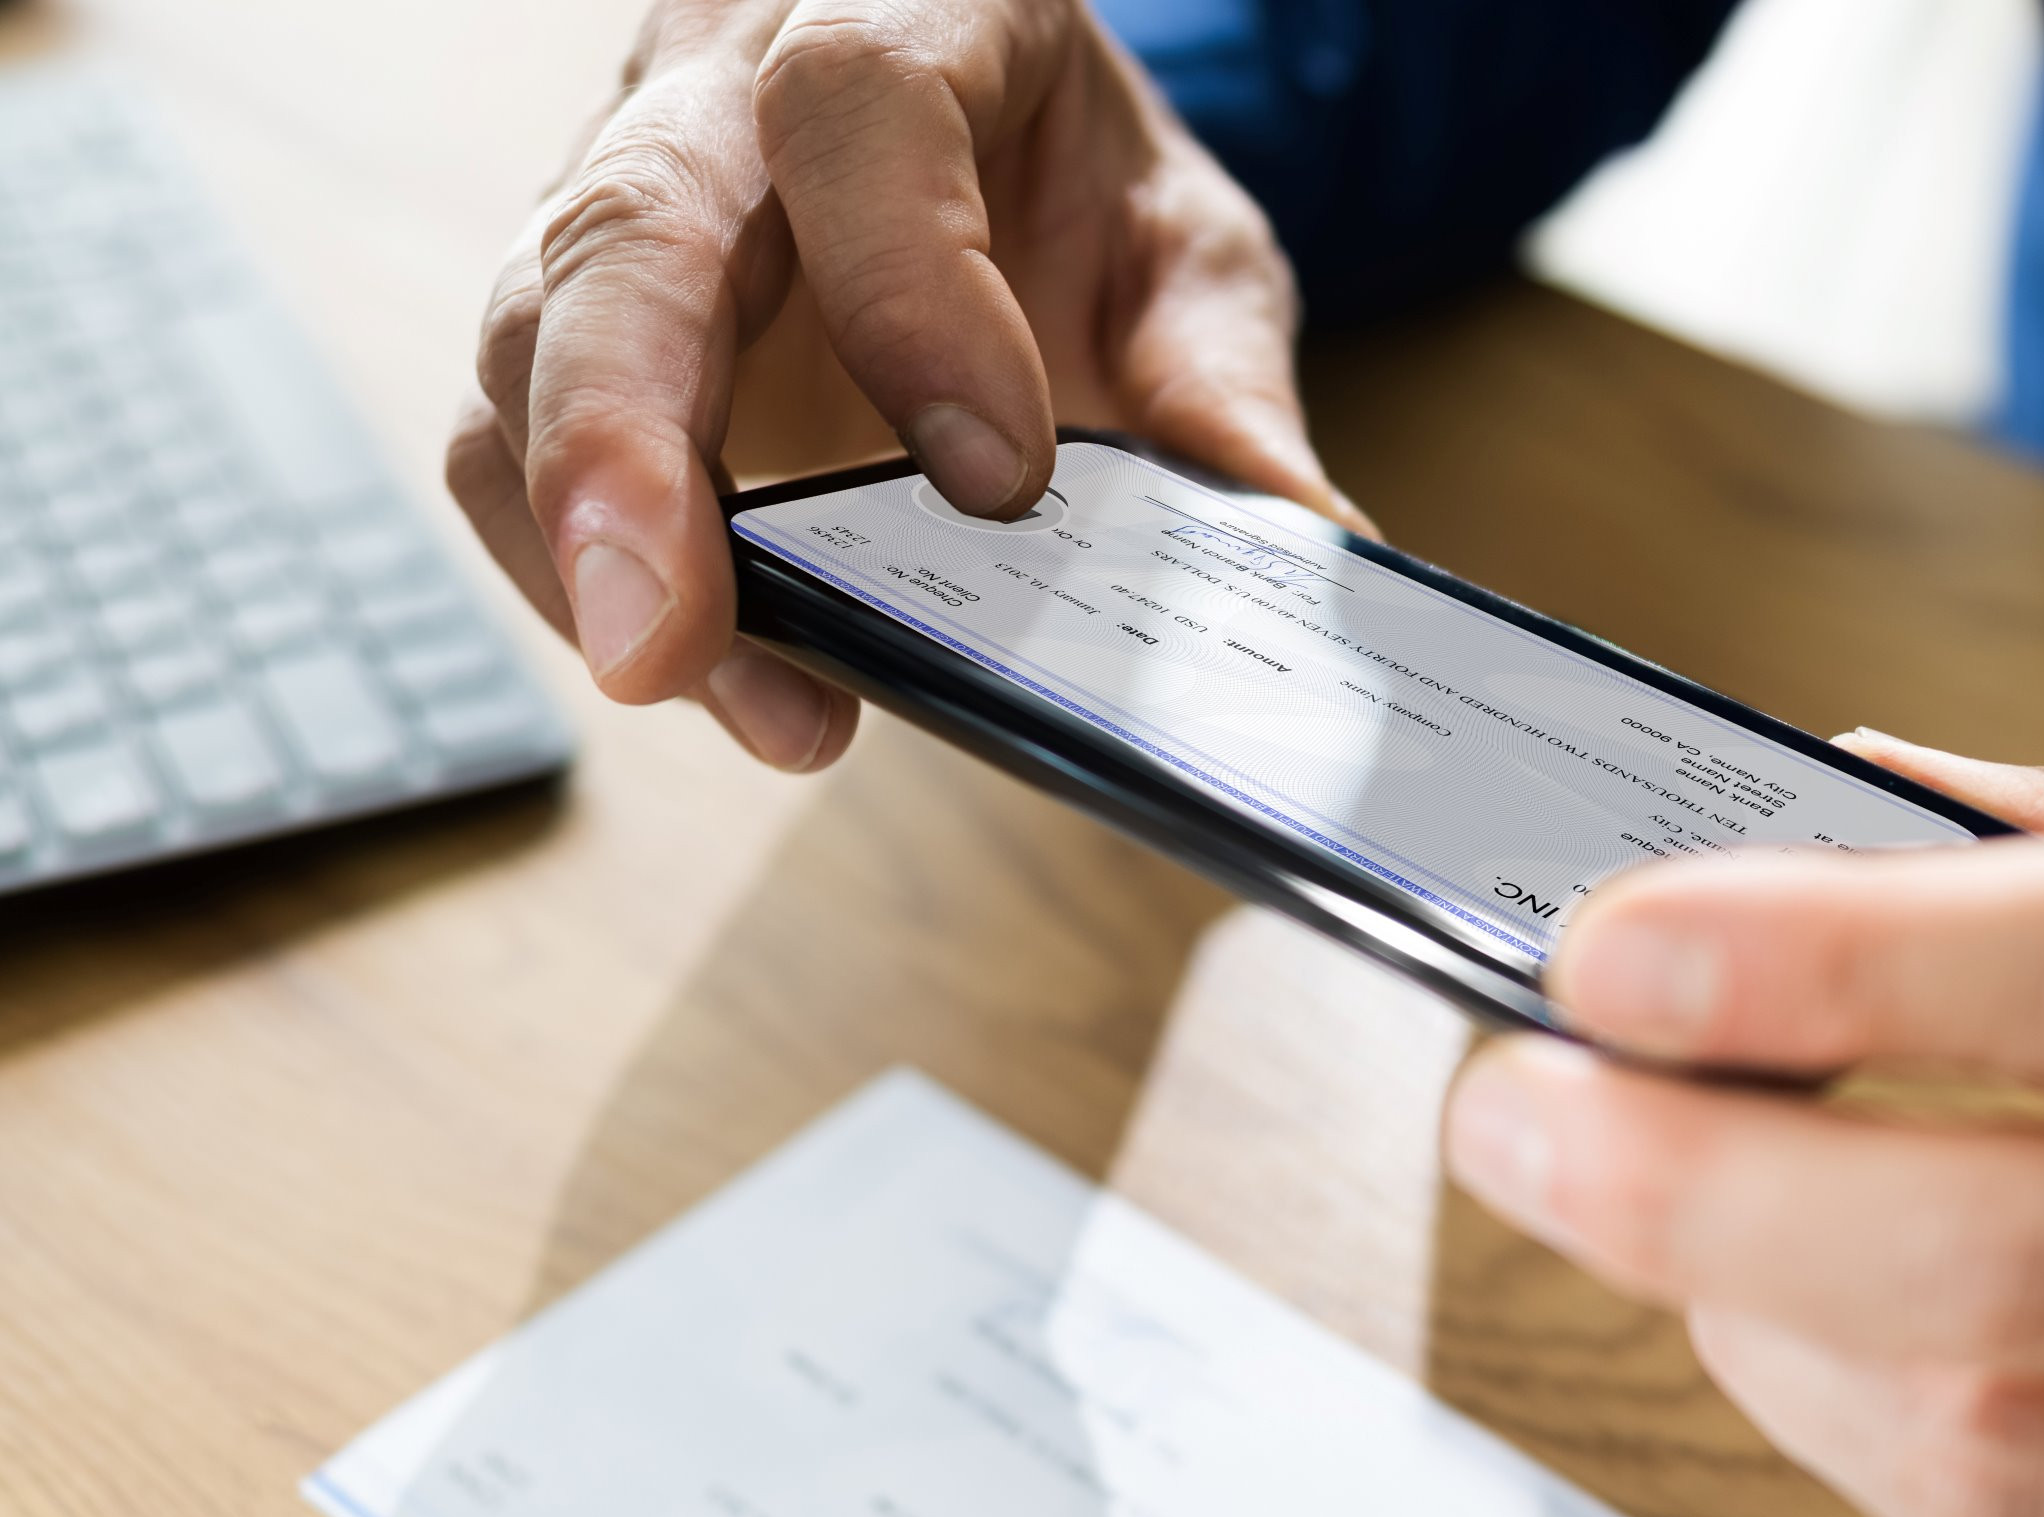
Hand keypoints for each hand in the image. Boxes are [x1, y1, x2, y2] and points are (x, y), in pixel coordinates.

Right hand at [448, 0, 1358, 769]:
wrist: (967, 115)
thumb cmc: (1062, 170)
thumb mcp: (1180, 247)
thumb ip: (1222, 384)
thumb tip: (1301, 545)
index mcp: (903, 11)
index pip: (858, 111)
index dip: (909, 290)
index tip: (997, 480)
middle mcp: (722, 90)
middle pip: (625, 234)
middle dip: (630, 447)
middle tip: (668, 643)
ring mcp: (626, 198)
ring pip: (529, 340)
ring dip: (585, 536)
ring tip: (695, 683)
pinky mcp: (576, 317)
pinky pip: (505, 430)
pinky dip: (567, 558)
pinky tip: (687, 659)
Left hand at [1446, 734, 2043, 1516]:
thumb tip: (1842, 790)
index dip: (1836, 962)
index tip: (1615, 946)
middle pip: (2021, 1268)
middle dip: (1705, 1200)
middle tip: (1512, 1114)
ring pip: (2010, 1475)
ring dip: (1771, 1345)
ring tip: (1686, 1230)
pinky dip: (1891, 1488)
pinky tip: (1858, 1373)